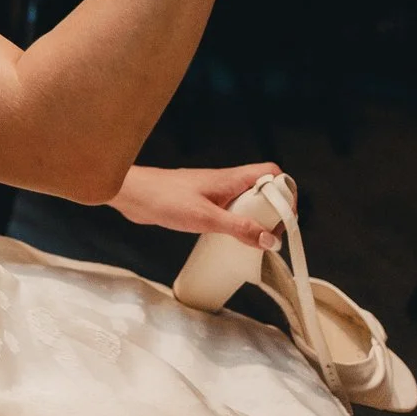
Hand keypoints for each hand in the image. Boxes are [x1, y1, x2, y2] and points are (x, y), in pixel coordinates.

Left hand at [108, 163, 282, 249]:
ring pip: (245, 202)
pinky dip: (237, 224)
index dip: (285, 192)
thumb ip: (238, 228)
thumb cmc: (163, 198)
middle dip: (272, 212)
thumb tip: (270, 240)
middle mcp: (225, 182)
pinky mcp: (202, 204)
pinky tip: (232, 240)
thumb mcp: (206, 218)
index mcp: (230, 178)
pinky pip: (229, 211)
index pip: (270, 173)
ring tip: (255, 242)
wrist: (130, 195)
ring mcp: (213, 193)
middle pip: (262, 191)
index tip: (286, 217)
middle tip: (270, 236)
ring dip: (255, 220)